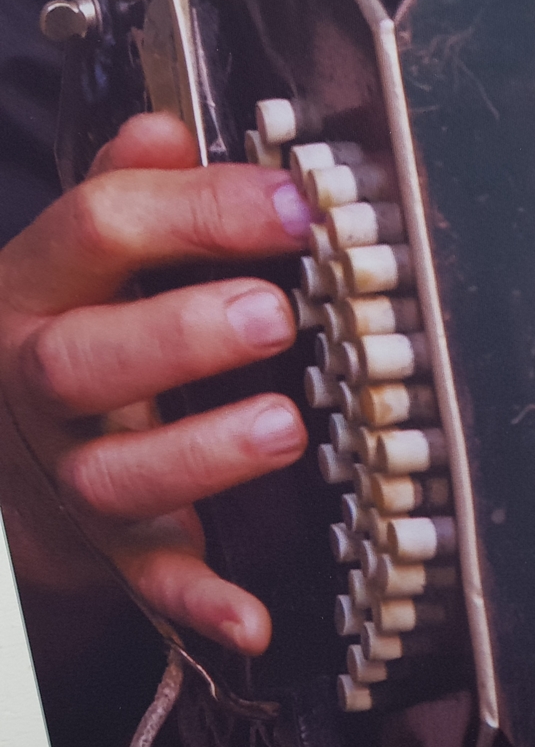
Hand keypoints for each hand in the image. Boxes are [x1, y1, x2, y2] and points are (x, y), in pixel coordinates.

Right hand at [0, 112, 314, 656]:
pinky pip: (149, 581)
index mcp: (45, 288)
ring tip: (285, 427)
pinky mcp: (110, 545)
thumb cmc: (76, 329)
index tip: (293, 206)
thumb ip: (129, 196)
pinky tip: (255, 616)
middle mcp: (46, 378)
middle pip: (84, 358)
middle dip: (180, 335)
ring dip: (201, 455)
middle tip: (272, 314)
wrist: (8, 456)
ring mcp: (75, 467)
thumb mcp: (83, 255)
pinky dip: (201, 601)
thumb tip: (166, 130)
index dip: (197, 211)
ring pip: (114, 473)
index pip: (100, 229)